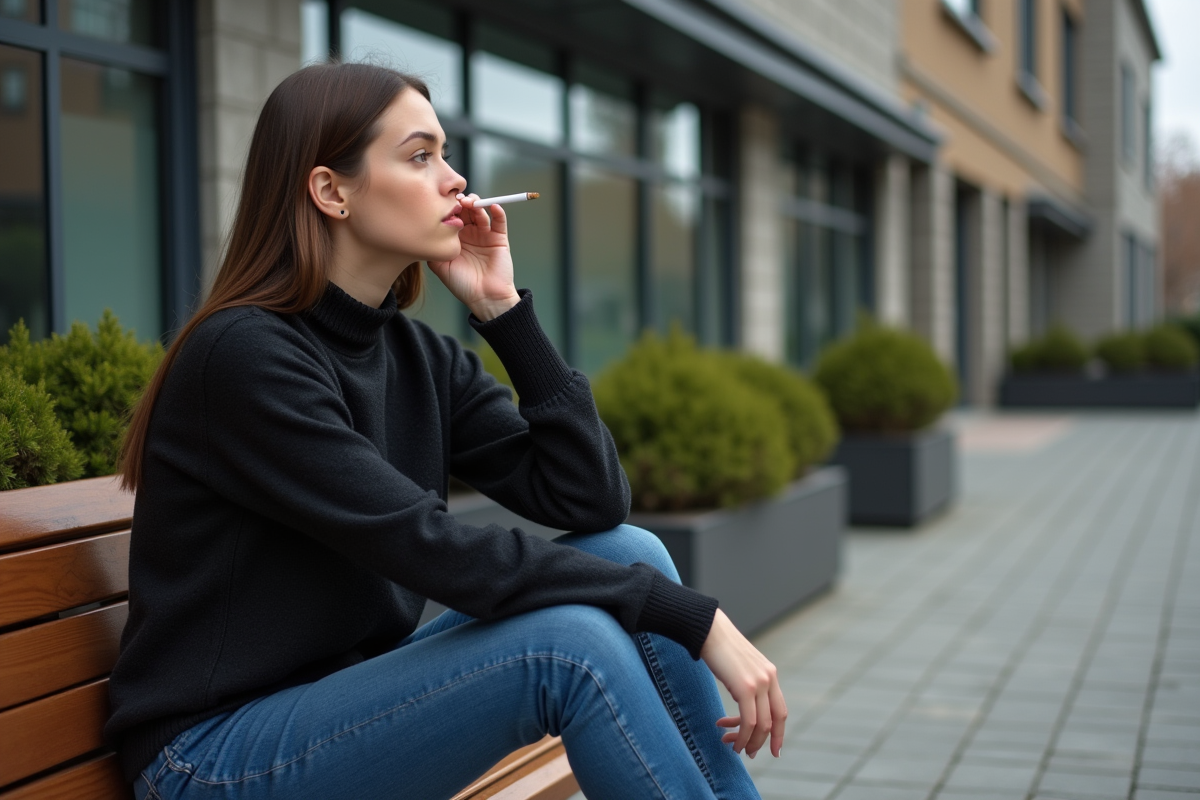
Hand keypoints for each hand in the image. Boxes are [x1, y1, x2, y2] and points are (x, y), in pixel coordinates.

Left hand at [427, 193, 519, 319]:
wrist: (485, 298)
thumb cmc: (462, 285)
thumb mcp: (440, 266)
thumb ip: (433, 248)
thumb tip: (423, 231)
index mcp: (456, 239)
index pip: (452, 216)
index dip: (448, 208)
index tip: (443, 204)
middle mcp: (470, 234)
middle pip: (466, 210)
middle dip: (462, 202)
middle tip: (457, 200)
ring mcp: (485, 235)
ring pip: (481, 212)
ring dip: (477, 203)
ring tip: (471, 203)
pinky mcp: (500, 238)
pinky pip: (500, 221)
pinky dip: (497, 211)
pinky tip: (492, 206)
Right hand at [700, 609, 786, 758]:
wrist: (707, 629)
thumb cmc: (718, 647)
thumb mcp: (740, 667)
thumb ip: (747, 682)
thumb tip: (743, 702)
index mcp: (770, 673)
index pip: (780, 710)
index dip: (779, 733)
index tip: (774, 749)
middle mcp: (769, 678)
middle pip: (775, 720)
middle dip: (766, 742)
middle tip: (752, 754)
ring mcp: (759, 683)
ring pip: (762, 724)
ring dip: (751, 742)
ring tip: (738, 750)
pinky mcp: (745, 687)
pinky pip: (749, 721)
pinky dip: (743, 736)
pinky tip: (731, 741)